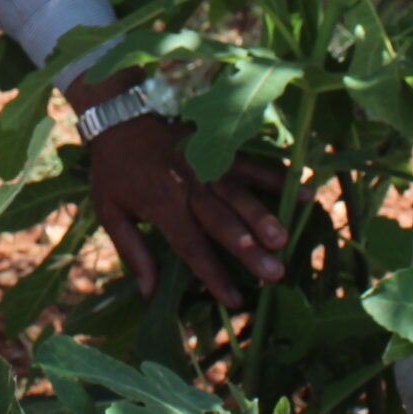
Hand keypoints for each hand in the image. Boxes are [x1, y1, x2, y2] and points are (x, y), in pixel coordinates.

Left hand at [76, 75, 291, 307]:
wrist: (119, 113)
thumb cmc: (114, 168)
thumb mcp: (110, 210)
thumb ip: (132, 250)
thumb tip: (149, 292)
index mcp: (162, 204)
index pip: (191, 247)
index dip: (213, 274)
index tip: (235, 300)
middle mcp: (189, 187)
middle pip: (222, 223)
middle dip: (249, 249)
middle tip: (274, 273)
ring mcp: (208, 165)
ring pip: (240, 195)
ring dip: (264, 216)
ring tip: (284, 238)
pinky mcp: (220, 148)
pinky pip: (251, 164)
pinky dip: (276, 176)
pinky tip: (302, 189)